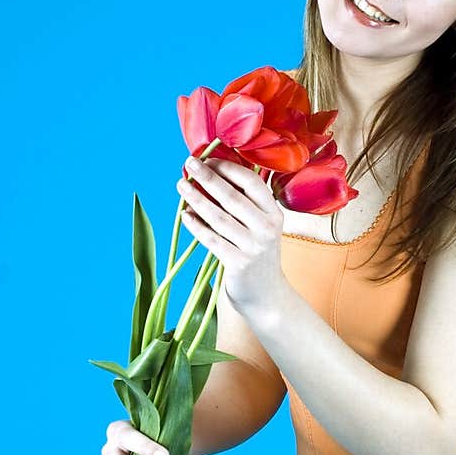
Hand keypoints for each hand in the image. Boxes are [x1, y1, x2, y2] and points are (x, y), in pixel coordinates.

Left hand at [178, 156, 286, 315]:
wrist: (266, 295)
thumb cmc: (258, 254)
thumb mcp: (262, 227)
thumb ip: (245, 204)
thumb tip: (211, 173)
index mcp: (275, 213)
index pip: (252, 183)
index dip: (228, 169)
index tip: (208, 160)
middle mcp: (267, 229)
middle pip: (232, 197)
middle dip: (208, 178)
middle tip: (189, 164)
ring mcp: (254, 247)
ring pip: (219, 218)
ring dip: (197, 199)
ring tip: (181, 186)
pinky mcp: (239, 264)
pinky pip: (212, 240)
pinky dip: (196, 226)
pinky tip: (184, 215)